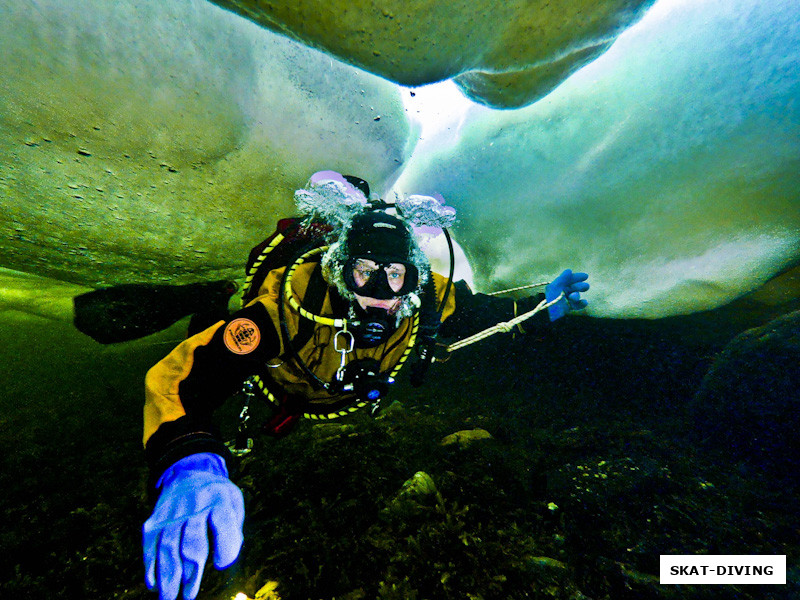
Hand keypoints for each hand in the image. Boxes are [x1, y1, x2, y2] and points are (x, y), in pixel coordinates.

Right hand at [143, 453, 244, 599]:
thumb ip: (233, 529)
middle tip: (189, 596)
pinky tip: (153, 584)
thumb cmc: (217, 494)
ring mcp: (171, 513)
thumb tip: (223, 561)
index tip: (222, 564)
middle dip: (190, 572)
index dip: (224, 546)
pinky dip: (150, 566)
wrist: (188, 470)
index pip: (222, 523)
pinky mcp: (154, 520)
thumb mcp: (234, 501)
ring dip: (168, 576)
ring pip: (168, 547)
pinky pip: (150, 545)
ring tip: (169, 597)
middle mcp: (193, 505)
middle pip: (191, 542)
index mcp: (218, 499)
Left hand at [545, 269, 589, 320]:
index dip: (576, 277)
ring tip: (573, 297)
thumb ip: (562, 278)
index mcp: (557, 286)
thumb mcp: (555, 287)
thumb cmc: (551, 299)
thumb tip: (569, 270)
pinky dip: (582, 303)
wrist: (549, 315)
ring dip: (577, 295)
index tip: (586, 276)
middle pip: (573, 287)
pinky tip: (584, 302)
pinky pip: (577, 305)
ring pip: (575, 296)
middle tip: (585, 287)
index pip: (568, 279)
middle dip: (579, 286)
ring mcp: (565, 300)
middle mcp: (561, 292)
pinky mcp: (568, 308)